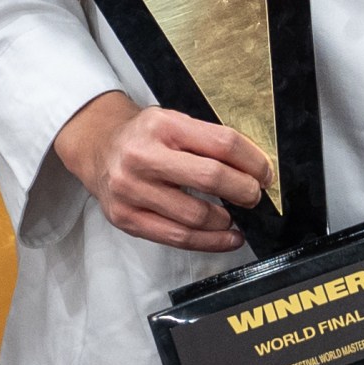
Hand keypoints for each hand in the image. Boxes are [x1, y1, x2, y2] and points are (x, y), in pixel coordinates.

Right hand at [51, 94, 269, 252]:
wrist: (98, 148)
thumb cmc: (145, 137)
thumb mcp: (174, 122)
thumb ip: (208, 141)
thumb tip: (255, 169)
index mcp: (163, 125)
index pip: (222, 143)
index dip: (252, 161)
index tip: (265, 173)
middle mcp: (143, 156)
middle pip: (211, 177)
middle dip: (244, 190)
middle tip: (254, 195)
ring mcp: (131, 190)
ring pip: (195, 215)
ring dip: (226, 220)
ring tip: (235, 217)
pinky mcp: (125, 218)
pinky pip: (176, 238)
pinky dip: (209, 242)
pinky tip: (226, 237)